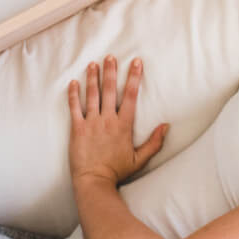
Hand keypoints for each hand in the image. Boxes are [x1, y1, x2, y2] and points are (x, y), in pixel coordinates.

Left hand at [68, 56, 167, 187]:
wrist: (94, 182)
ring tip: (93, 64)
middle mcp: (107, 120)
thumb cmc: (117, 172)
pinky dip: (73, 94)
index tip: (136, 62)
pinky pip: (74, 108)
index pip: (130, 96)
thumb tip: (166, 125)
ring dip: (92, 78)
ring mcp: (91, 123)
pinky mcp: (77, 129)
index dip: (134, 77)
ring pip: (92, 95)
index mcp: (123, 125)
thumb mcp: (140, 159)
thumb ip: (154, 142)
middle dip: (111, 71)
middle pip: (110, 90)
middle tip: (110, 56)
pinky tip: (73, 82)